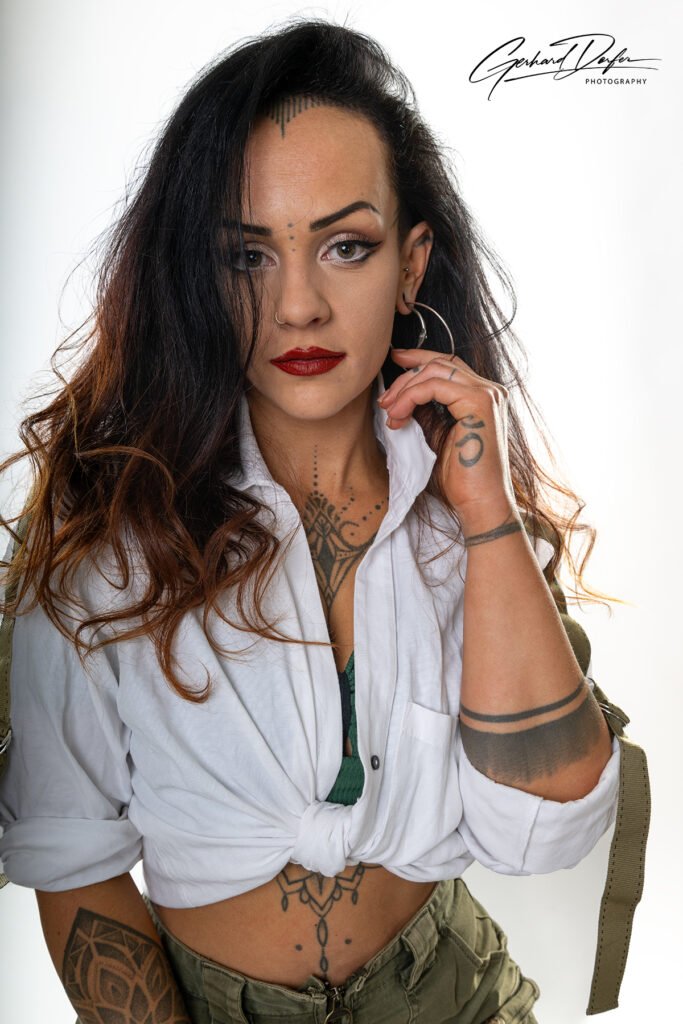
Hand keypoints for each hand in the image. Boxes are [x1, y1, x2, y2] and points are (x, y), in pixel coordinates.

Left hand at [379, 347, 517, 527]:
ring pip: (435, 370)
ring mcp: (487, 394)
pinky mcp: (479, 403)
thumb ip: (427, 410)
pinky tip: (398, 417)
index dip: (419, 358)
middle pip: (440, 362)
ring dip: (404, 389)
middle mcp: (490, 390)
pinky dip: (410, 398)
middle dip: (406, 377)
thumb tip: (403, 394)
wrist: (479, 502)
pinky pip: (434, 386)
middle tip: (384, 400)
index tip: (394, 360)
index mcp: (483, 396)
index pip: (449, 364)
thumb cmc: (460, 477)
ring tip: (389, 413)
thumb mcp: (437, 434)